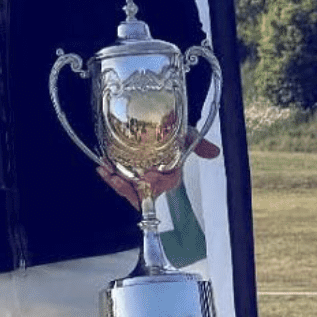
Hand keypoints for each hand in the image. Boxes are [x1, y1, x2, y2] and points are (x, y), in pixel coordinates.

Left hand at [97, 136, 219, 210]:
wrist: (153, 125)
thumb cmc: (171, 135)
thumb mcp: (185, 135)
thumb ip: (198, 144)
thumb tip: (215, 152)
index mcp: (169, 173)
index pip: (167, 183)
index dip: (159, 183)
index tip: (150, 177)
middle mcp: (153, 179)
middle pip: (144, 191)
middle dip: (131, 188)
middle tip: (120, 179)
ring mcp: (137, 177)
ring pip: (128, 189)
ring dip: (117, 183)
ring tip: (108, 173)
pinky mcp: (123, 173)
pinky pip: (117, 180)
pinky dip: (109, 175)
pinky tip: (102, 167)